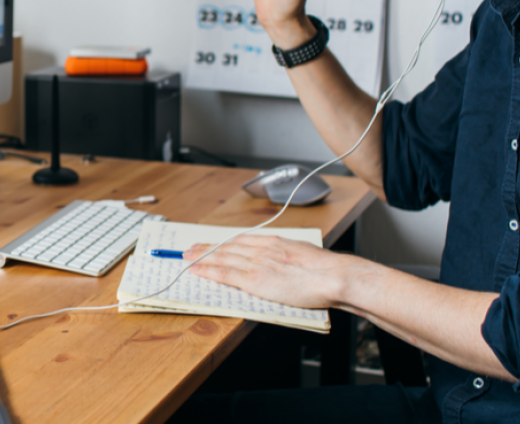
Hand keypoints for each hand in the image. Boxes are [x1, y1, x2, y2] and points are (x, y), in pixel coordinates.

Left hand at [184, 234, 353, 309]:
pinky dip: (208, 271)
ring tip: (187, 257)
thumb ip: (289, 255)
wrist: (332, 276)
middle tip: (190, 248)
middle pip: (227, 246)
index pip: (241, 240)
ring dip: (202, 257)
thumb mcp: (304, 254)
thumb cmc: (325, 271)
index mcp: (274, 242)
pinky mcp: (254, 279)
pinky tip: (196, 270)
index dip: (224, 242)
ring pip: (222, 257)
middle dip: (207, 248)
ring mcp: (257, 263)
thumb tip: (285, 261)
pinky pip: (225, 273)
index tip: (213, 243)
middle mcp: (262, 249)